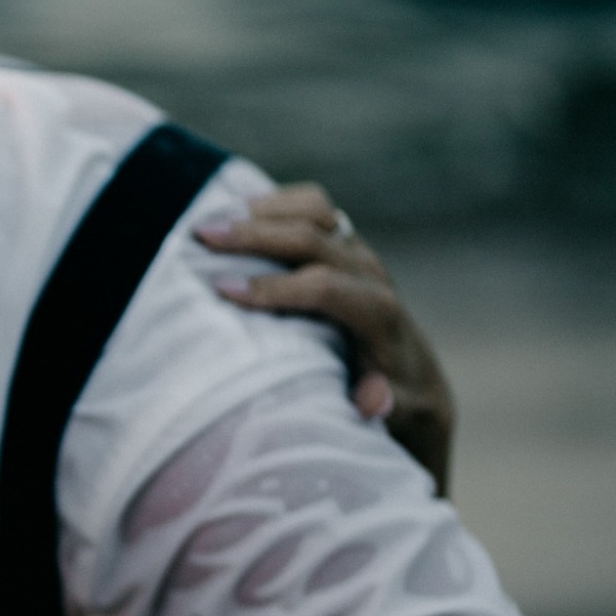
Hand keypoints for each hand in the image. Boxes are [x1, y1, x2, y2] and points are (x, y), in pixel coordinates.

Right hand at [198, 184, 455, 493]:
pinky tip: (238, 207)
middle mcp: (372, 276)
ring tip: (213, 216)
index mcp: (379, 316)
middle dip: (256, 236)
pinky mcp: (345, 246)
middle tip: (202, 236)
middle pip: (315, 238)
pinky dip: (278, 202)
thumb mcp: (394, 414)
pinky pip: (315, 207)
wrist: (413, 380)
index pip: (325, 288)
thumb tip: (373, 398)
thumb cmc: (390, 405)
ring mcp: (359, 255)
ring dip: (263, 211)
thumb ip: (385, 405)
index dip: (274, 288)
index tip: (223, 290)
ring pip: (317, 211)